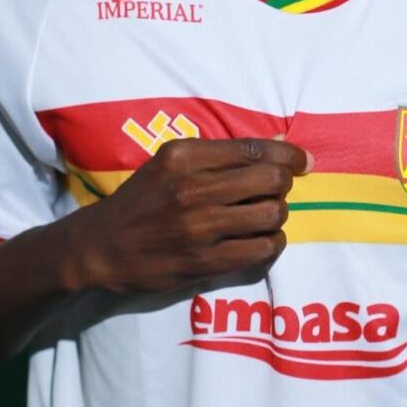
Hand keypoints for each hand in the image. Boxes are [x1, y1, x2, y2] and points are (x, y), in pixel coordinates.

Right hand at [68, 137, 310, 294]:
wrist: (102, 246)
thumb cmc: (142, 198)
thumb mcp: (171, 162)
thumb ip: (221, 155)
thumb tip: (280, 145)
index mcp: (185, 156)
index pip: (255, 149)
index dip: (289, 155)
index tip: (303, 161)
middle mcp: (193, 188)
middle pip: (270, 180)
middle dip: (283, 184)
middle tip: (276, 191)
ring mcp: (199, 227)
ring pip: (271, 214)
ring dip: (278, 215)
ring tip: (266, 216)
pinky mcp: (203, 261)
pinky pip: (261, 250)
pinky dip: (272, 243)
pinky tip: (264, 240)